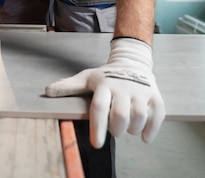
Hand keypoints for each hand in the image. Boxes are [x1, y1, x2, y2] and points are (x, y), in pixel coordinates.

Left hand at [45, 37, 164, 148]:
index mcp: (105, 84)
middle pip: (121, 115)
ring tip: (128, 129)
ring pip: (139, 116)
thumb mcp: (87, 78)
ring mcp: (140, 90)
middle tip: (115, 131)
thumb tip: (47, 91)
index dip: (98, 127)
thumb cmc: (106, 75)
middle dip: (117, 130)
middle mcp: (123, 87)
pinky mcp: (155, 95)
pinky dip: (152, 129)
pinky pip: (157, 115)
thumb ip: (68, 86)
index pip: (99, 107)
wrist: (131, 60)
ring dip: (133, 130)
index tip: (96, 144)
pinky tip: (144, 136)